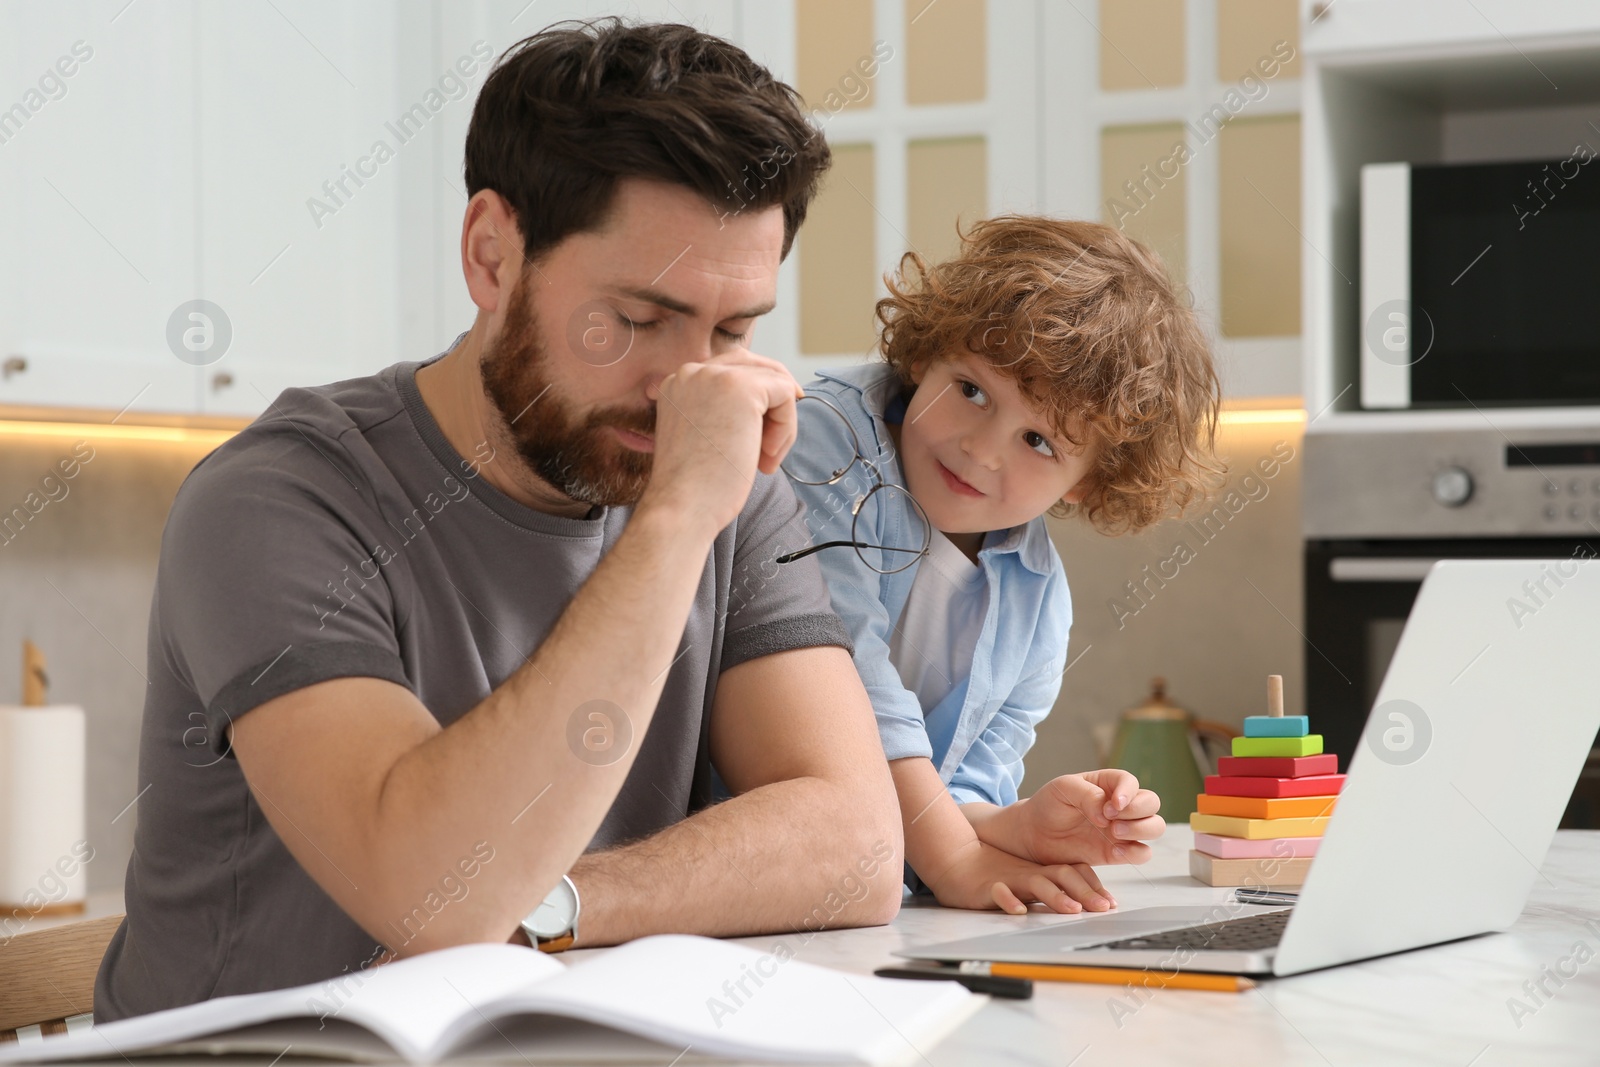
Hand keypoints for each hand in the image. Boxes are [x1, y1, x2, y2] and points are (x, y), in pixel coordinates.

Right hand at [638, 350, 800, 538]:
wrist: (681, 508)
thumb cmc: (695, 486)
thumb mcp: (703, 434)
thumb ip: (723, 409)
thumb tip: (775, 393)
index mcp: (678, 382)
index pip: (733, 371)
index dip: (757, 404)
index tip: (758, 441)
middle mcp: (693, 371)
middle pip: (757, 367)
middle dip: (774, 406)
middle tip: (770, 448)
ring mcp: (716, 376)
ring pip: (776, 382)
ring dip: (781, 423)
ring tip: (766, 460)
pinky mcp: (742, 388)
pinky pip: (786, 394)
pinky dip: (786, 428)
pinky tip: (767, 458)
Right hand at [924, 839, 1115, 914]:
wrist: (956, 860)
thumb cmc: (993, 874)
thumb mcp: (1026, 880)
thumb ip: (1051, 889)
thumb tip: (1082, 904)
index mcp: (1041, 871)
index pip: (1074, 873)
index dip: (1094, 887)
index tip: (1111, 903)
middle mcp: (1030, 873)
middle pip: (1062, 877)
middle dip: (1085, 893)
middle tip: (1103, 907)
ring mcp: (1010, 878)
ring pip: (1036, 884)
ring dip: (1055, 896)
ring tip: (1071, 908)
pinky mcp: (987, 886)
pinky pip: (998, 891)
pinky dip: (1008, 900)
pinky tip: (1017, 909)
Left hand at [969, 770, 1164, 866]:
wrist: (1033, 835)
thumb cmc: (1048, 805)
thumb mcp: (1062, 790)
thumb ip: (1088, 795)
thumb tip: (1109, 812)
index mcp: (1107, 784)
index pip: (1131, 782)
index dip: (1128, 793)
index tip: (1112, 805)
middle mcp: (1120, 806)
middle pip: (1151, 803)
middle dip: (1138, 811)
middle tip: (1112, 820)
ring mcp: (1121, 829)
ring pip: (1155, 827)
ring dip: (1142, 830)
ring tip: (1114, 834)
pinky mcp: (1117, 852)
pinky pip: (1143, 853)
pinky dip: (1137, 853)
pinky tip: (1116, 852)